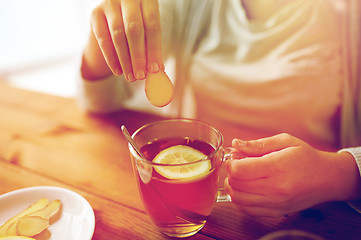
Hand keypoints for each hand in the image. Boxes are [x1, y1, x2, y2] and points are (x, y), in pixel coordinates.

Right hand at [82, 0, 162, 80]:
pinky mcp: (95, 13)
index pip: (152, 26)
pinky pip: (103, 38)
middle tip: (141, 76)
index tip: (154, 69)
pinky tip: (118, 71)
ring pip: (118, 35)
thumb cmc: (138, 29)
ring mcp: (110, 3)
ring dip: (125, 60)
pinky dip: (111, 58)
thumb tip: (157, 71)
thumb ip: (152, 49)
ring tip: (131, 77)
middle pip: (134, 29)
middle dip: (138, 56)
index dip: (154, 49)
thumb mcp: (148, 34)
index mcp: (148, 0)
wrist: (113, 19)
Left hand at [225, 133, 359, 216]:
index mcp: (277, 167)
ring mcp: (275, 203)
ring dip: (233, 187)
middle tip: (238, 166)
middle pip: (236, 185)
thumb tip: (236, 143)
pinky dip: (240, 200)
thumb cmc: (306, 157)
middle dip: (231, 174)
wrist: (328, 179)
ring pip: (238, 200)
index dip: (231, 163)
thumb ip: (258, 144)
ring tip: (241, 177)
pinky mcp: (275, 213)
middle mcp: (275, 188)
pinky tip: (247, 189)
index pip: (239, 170)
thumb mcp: (285, 142)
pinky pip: (247, 210)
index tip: (235, 158)